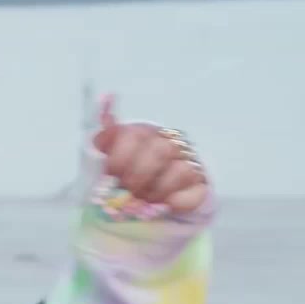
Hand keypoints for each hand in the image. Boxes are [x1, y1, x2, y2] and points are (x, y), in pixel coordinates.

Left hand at [91, 94, 209, 214]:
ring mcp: (189, 162)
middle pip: (159, 151)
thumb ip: (102, 136)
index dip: (120, 158)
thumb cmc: (122, 178)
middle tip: (128, 192)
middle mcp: (169, 142)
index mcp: (142, 132)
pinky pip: (196, 192)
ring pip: (180, 170)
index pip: (133, 135)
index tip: (111, 175)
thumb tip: (106, 97)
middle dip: (138, 176)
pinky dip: (178, 201)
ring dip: (157, 191)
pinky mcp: (202, 184)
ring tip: (144, 201)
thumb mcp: (105, 158)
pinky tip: (166, 205)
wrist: (145, 204)